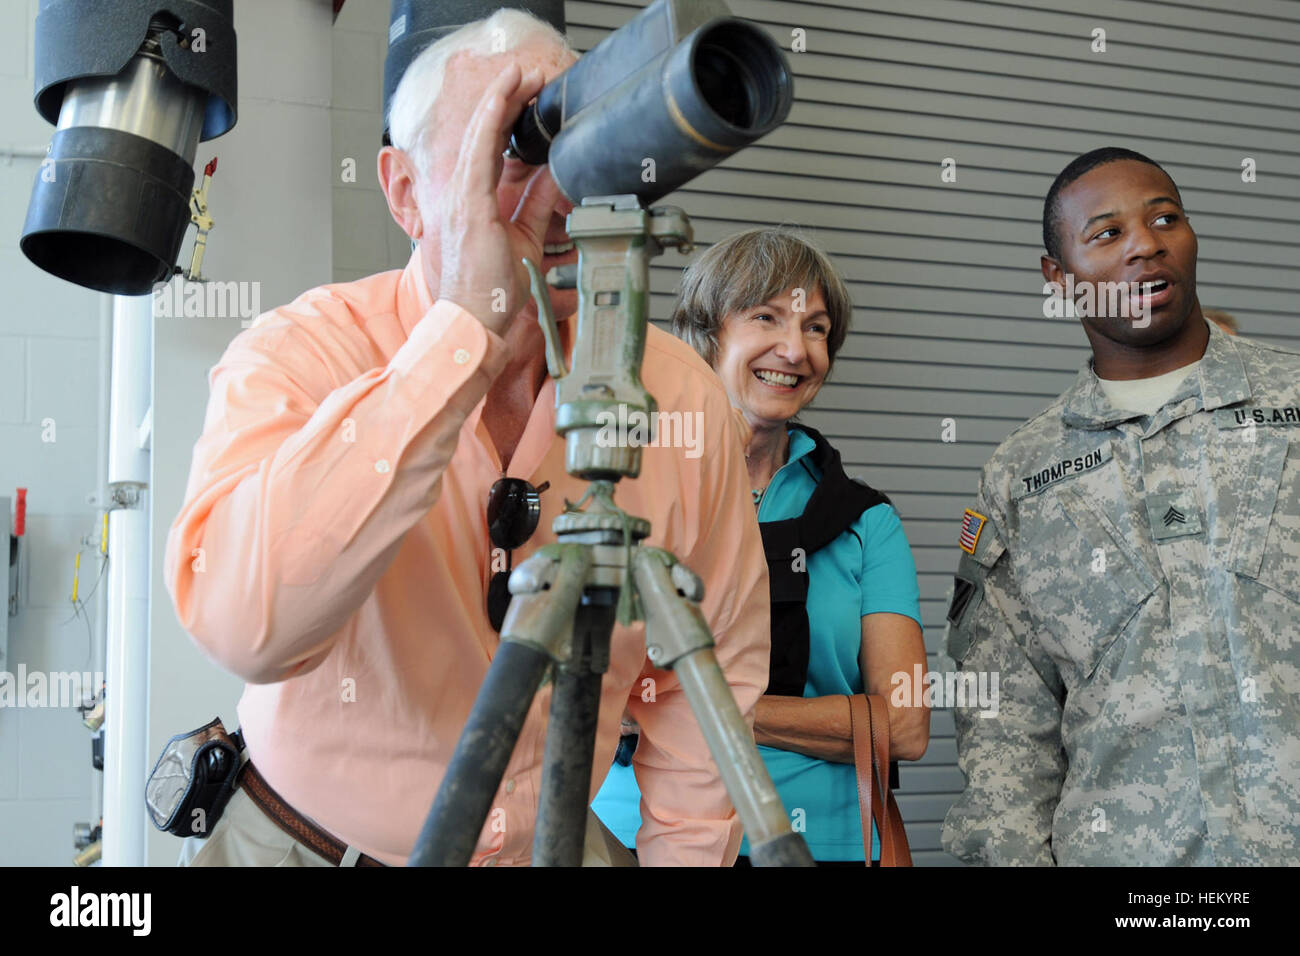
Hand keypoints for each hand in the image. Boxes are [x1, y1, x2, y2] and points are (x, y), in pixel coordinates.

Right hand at [437, 62, 564, 336]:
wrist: (477, 318)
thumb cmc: (493, 288)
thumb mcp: (526, 238)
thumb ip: (537, 205)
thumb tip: (556, 176)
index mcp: (473, 201)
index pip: (490, 148)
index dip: (506, 118)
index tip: (525, 95)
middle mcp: (462, 194)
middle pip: (483, 133)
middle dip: (506, 99)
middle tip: (528, 74)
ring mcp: (461, 198)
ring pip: (480, 135)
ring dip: (501, 100)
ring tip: (520, 74)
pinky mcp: (469, 206)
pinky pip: (480, 154)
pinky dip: (491, 123)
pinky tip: (504, 100)